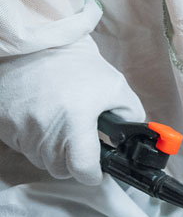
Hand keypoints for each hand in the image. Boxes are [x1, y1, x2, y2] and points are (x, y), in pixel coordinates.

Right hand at [0, 39, 145, 185]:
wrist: (38, 43)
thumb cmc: (78, 66)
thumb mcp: (116, 88)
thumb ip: (132, 118)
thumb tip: (135, 142)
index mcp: (74, 122)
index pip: (82, 170)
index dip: (93, 173)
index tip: (98, 169)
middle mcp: (44, 129)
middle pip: (60, 169)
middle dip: (74, 163)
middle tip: (81, 145)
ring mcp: (19, 127)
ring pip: (39, 159)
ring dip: (52, 152)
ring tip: (61, 128)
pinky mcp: (2, 122)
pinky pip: (20, 144)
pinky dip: (32, 139)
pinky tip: (42, 120)